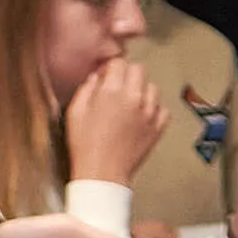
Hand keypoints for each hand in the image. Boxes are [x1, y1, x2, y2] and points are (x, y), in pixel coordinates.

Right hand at [60, 57, 171, 186]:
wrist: (102, 174)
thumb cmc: (84, 145)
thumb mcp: (75, 112)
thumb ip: (86, 88)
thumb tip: (97, 77)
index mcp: (112, 91)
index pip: (119, 63)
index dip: (110, 69)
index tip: (106, 78)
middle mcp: (134, 98)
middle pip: (139, 70)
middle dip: (128, 75)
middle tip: (117, 89)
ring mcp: (149, 113)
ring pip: (153, 88)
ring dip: (142, 91)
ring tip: (130, 104)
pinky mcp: (157, 127)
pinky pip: (162, 109)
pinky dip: (153, 110)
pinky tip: (141, 117)